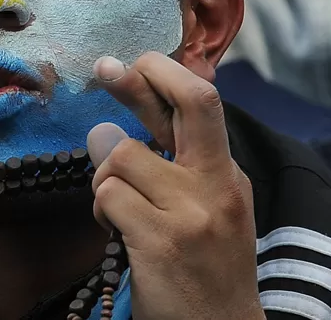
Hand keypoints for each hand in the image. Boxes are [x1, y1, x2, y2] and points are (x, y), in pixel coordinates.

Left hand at [87, 52, 262, 319]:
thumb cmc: (204, 269)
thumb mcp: (196, 210)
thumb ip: (157, 165)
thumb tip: (102, 128)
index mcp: (229, 174)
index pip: (203, 103)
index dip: (164, 73)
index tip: (131, 61)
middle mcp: (219, 185)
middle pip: (194, 102)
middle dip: (143, 76)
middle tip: (108, 69)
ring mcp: (194, 212)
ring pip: (122, 155)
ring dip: (104, 179)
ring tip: (117, 211)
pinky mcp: (164, 240)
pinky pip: (109, 196)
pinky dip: (101, 210)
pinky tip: (116, 232)